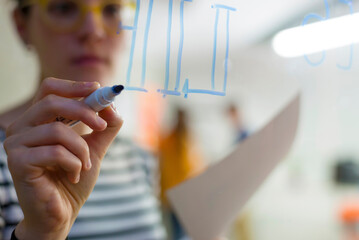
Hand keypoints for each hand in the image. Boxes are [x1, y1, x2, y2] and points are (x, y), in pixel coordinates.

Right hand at [4, 78, 122, 239]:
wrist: (62, 212)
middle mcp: (21, 128)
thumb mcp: (94, 148)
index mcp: (38, 120)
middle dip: (84, 112)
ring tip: (85, 165)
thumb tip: (112, 106)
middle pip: (52, 103)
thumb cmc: (74, 178)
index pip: (49, 89)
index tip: (97, 88)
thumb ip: (104, 127)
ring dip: (81, 149)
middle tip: (102, 126)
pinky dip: (74, 163)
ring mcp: (16, 144)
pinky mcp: (17, 162)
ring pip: (58, 131)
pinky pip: (56, 152)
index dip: (74, 86)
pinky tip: (74, 175)